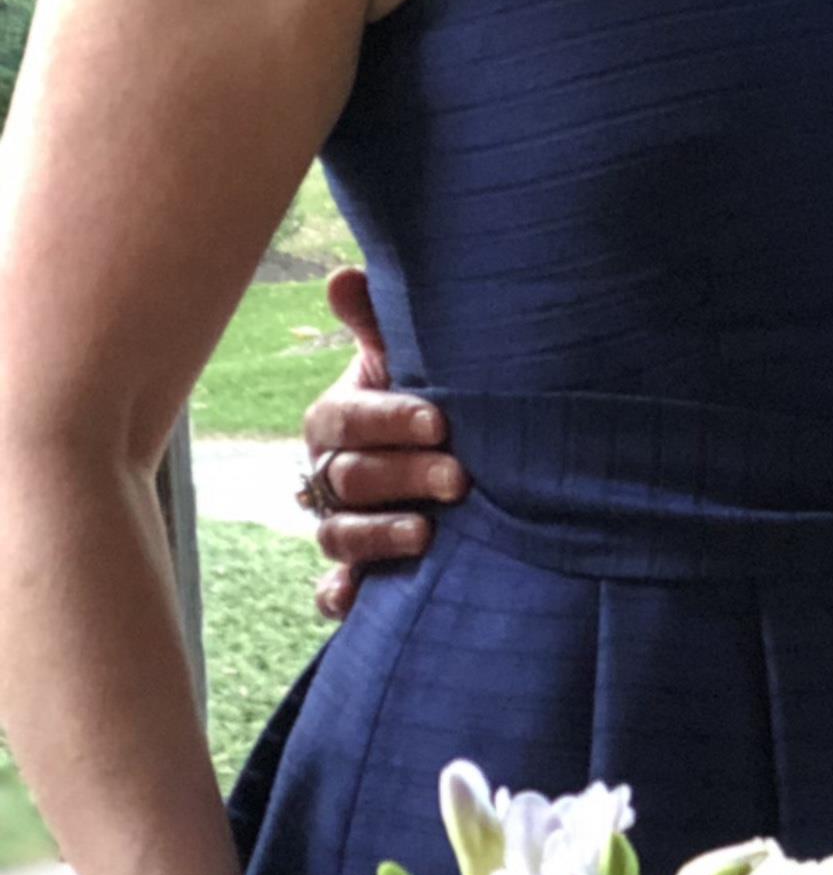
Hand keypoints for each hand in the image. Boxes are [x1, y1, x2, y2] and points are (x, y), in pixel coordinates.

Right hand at [300, 268, 457, 621]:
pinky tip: (357, 599)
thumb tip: (343, 276)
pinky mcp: (355, 570)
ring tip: (428, 534)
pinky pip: (332, 589)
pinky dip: (341, 595)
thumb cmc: (427, 398)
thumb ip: (379, 323)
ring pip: (338, 534)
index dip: (387, 419)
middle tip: (458, 478)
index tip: (439, 419)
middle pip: (347, 478)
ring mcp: (342, 522)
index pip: (345, 419)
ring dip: (376, 537)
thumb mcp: (409, 358)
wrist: (451, 452)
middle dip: (400, 477)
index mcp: (340, 419)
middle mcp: (332, 472)